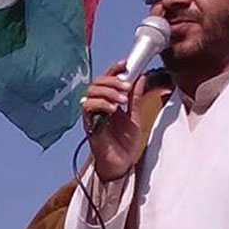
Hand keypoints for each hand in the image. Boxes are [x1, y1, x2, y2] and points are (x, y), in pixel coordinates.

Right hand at [80, 62, 146, 181]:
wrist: (121, 165)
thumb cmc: (125, 144)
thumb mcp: (135, 117)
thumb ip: (135, 99)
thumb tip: (140, 78)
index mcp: (109, 101)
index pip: (107, 79)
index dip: (114, 69)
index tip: (125, 63)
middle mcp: (98, 105)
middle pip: (97, 82)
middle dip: (112, 81)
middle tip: (127, 88)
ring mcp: (92, 115)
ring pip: (91, 92)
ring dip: (107, 92)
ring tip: (122, 101)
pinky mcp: (89, 124)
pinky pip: (87, 107)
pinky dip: (100, 103)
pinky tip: (112, 109)